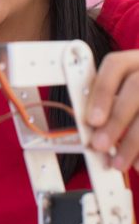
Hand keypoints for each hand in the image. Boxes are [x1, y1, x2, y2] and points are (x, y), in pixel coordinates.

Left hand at [86, 50, 138, 170]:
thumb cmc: (137, 97)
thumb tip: (88, 127)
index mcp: (135, 59)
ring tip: (118, 163)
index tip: (92, 120)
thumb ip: (106, 103)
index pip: (116, 65)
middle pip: (136, 88)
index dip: (102, 92)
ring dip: (134, 141)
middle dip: (116, 120)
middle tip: (100, 145)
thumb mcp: (123, 91)